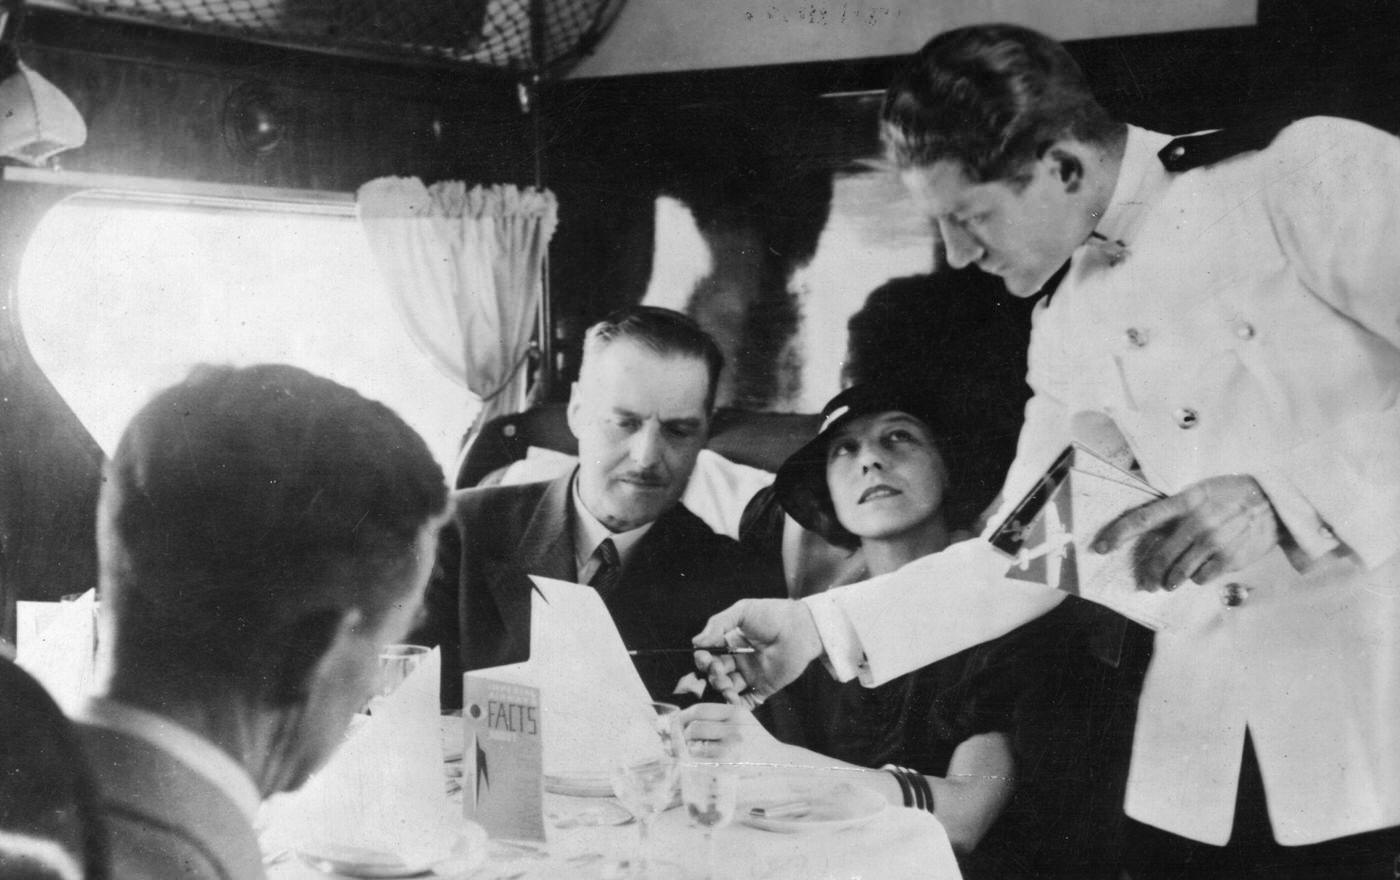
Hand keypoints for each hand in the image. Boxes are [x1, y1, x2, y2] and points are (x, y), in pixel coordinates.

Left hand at [678, 703, 792, 767]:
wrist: (777, 763)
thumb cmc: (754, 742)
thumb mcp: (742, 721)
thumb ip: (718, 717)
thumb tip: (683, 720)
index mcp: (736, 712)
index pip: (699, 710)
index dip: (682, 716)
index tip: (676, 723)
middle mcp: (734, 728)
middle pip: (693, 728)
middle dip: (683, 737)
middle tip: (681, 743)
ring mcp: (732, 748)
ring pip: (694, 746)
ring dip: (687, 751)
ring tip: (690, 754)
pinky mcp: (729, 766)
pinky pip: (700, 763)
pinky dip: (693, 763)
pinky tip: (695, 764)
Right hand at [691, 599, 821, 706]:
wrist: (801, 627)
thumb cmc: (773, 615)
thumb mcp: (742, 611)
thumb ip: (718, 624)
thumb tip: (696, 642)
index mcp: (731, 643)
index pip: (709, 655)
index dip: (704, 659)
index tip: (704, 657)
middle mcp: (738, 660)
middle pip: (716, 674)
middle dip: (713, 674)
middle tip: (718, 670)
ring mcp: (751, 675)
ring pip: (728, 689)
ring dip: (722, 690)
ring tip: (727, 685)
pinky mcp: (764, 687)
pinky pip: (747, 701)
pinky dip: (737, 705)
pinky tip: (734, 700)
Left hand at [1092, 474, 1280, 590]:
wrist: (1275, 502)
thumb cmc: (1231, 495)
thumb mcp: (1201, 491)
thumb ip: (1175, 509)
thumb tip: (1148, 530)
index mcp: (1185, 501)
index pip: (1143, 518)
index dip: (1118, 533)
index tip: (1100, 547)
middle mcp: (1196, 522)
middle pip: (1160, 556)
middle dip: (1148, 574)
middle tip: (1146, 583)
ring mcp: (1213, 542)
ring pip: (1178, 573)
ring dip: (1171, 580)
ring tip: (1171, 580)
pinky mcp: (1229, 559)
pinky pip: (1200, 578)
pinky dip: (1196, 578)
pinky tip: (1202, 569)